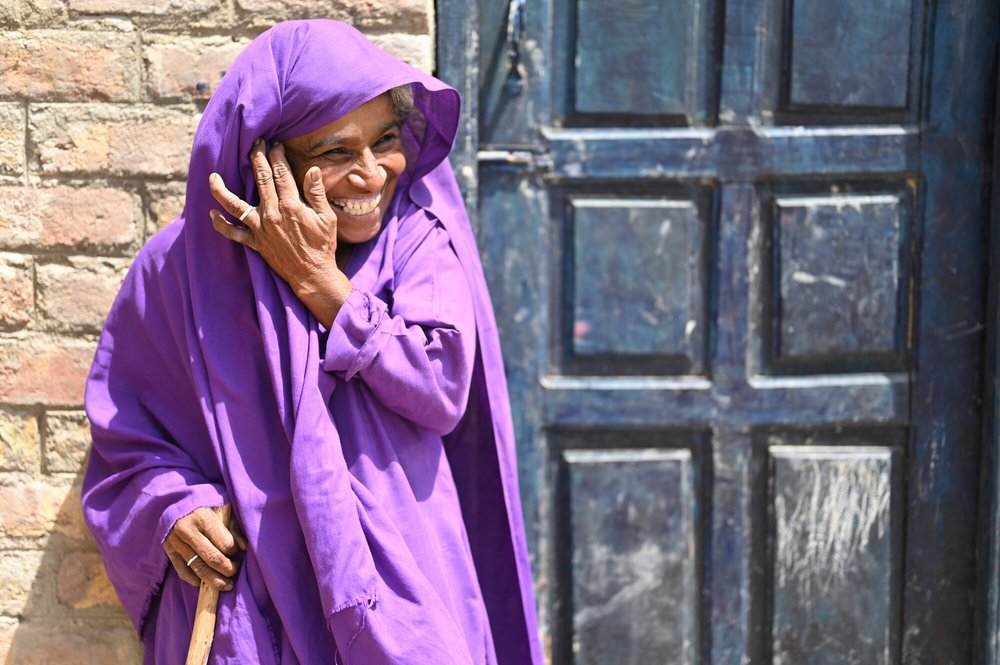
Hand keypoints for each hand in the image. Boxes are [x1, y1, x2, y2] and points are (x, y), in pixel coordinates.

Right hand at [163, 505, 246, 591]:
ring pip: (197, 569)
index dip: (235, 551)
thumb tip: (244, 547)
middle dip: (228, 569)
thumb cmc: (204, 502)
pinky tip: (204, 583)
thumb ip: (234, 526)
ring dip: (214, 581)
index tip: (240, 550)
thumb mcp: (222, 507)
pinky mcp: (168, 551)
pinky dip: (194, 579)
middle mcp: (187, 531)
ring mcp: (175, 543)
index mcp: (202, 518)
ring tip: (227, 585)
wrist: (174, 499)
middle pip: (212, 559)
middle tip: (236, 571)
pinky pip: (182, 571)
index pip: (224, 544)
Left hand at [209, 139, 351, 326]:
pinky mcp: (255, 243)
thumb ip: (316, 193)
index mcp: (290, 206)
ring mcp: (260, 229)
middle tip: (254, 144)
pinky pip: (232, 233)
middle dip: (256, 159)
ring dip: (222, 190)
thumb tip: (312, 170)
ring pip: (235, 205)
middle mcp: (271, 214)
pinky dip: (220, 224)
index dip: (276, 156)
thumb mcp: (326, 217)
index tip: (274, 145)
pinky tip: (212, 214)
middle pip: (259, 180)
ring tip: (213, 177)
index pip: (280, 173)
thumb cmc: (322, 245)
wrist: (312, 275)